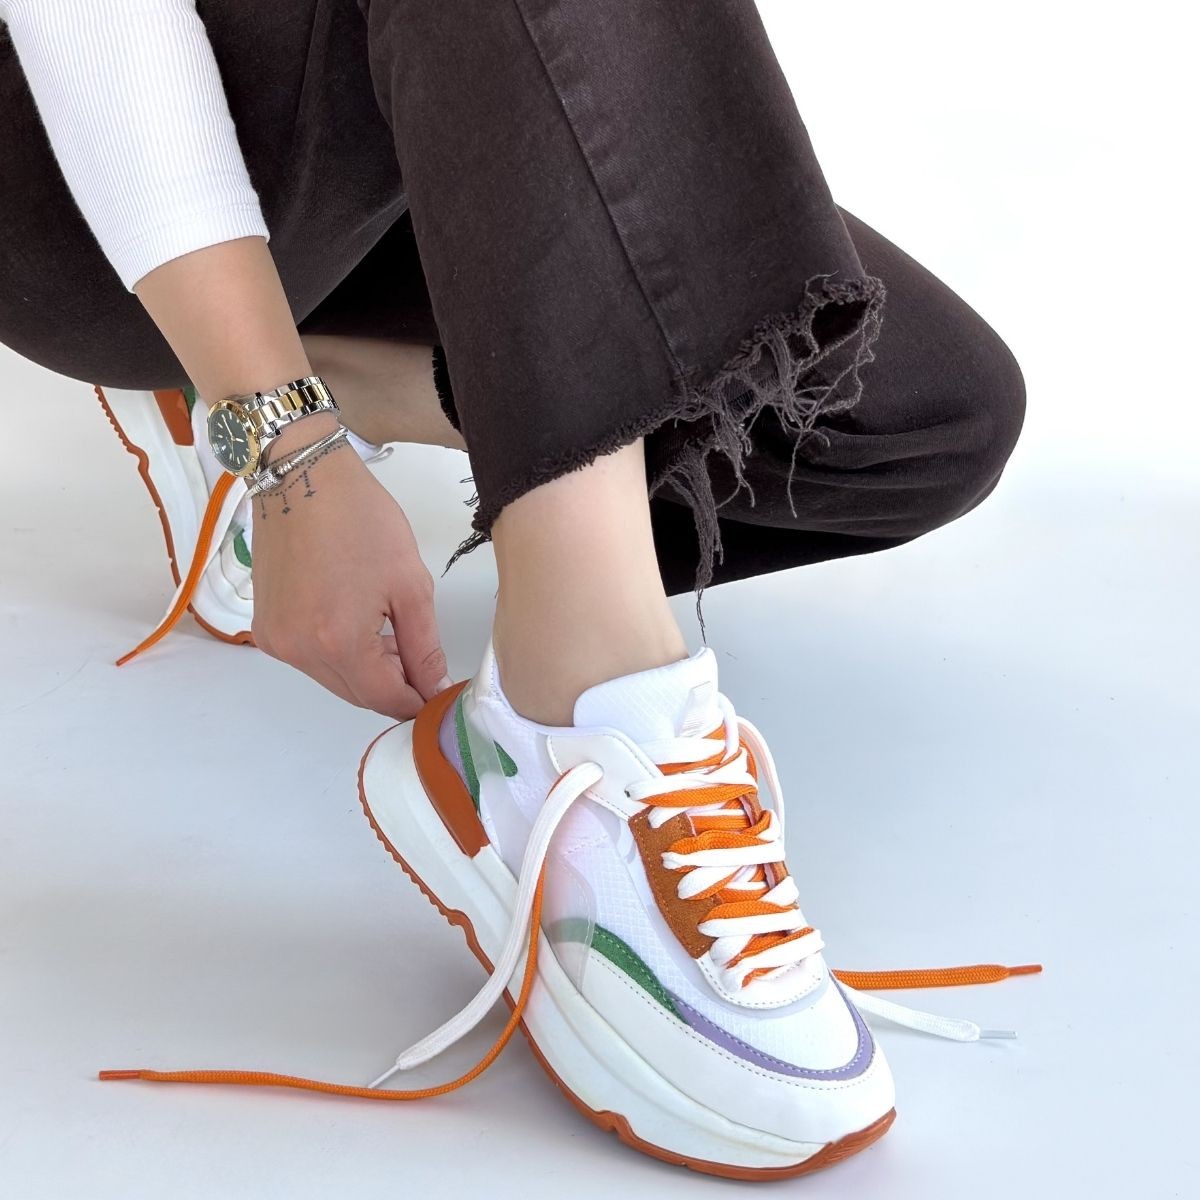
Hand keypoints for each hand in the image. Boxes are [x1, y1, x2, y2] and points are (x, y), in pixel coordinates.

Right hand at [249, 431, 448, 719]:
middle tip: (420, 659)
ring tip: (389, 632)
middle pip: (357, 695)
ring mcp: (275, 642)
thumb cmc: (360, 519)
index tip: (439, 693)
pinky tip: (356, 623)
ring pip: (334, 680)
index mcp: (338, 643)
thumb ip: (423, 647)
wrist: (301, 477)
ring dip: (366, 670)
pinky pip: (310, 660)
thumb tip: (433, 690)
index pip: (385, 699)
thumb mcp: (409, 584)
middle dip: (393, 686)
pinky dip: (337, 654)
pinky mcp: (265, 628)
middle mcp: (299, 652)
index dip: (417, 702)